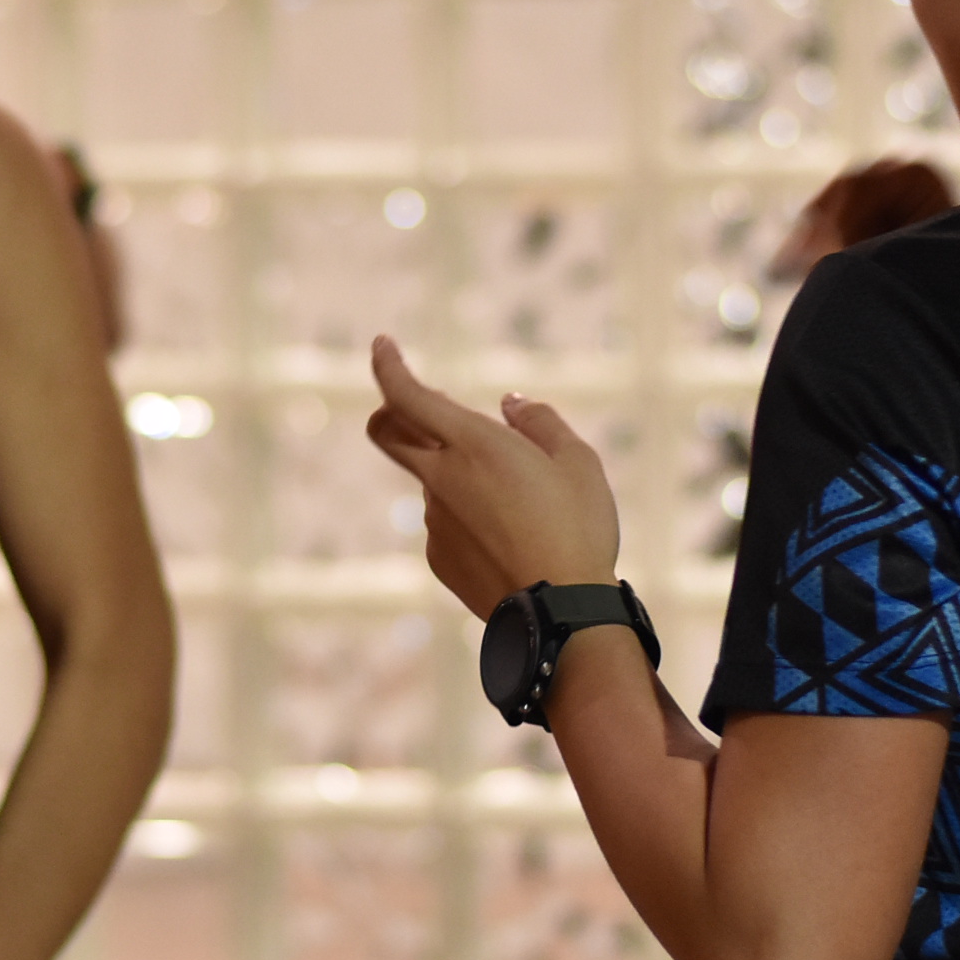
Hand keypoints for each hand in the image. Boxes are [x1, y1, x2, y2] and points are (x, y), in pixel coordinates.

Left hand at [364, 335, 619, 618]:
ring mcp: (434, 522)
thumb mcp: (577, 462)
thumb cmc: (577, 529)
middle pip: (387, 434)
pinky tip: (512, 540)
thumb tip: (510, 403)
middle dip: (391, 412)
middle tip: (424, 407)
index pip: (407, 395)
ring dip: (459, 476)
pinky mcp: (439, 558)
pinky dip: (468, 518)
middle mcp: (441, 480)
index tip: (382, 345)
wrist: (561, 615)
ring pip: (432, 482)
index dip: (387, 366)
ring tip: (522, 506)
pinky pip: (446, 524)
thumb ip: (539, 422)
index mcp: (472, 445)